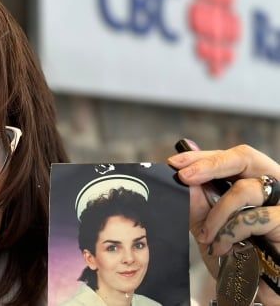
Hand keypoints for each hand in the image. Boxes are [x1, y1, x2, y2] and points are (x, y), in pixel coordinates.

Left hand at [168, 141, 279, 303]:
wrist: (252, 288)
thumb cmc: (236, 255)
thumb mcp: (209, 226)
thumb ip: (197, 202)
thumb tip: (180, 176)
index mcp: (253, 181)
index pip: (230, 157)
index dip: (202, 156)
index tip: (175, 163)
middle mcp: (273, 186)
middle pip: (245, 157)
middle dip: (209, 164)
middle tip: (184, 176)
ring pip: (244, 189)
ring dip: (217, 214)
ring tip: (205, 235)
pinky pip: (255, 217)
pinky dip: (231, 232)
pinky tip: (223, 247)